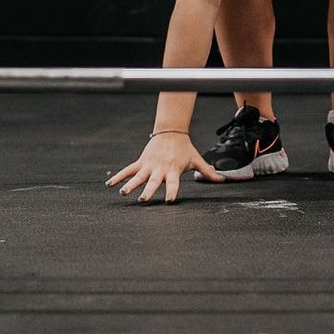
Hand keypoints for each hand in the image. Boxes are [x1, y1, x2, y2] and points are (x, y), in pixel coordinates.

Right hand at [105, 132, 223, 203]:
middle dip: (148, 191)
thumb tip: (223, 180)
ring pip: (138, 177)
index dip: (172, 192)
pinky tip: (110, 185)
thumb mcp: (196, 159)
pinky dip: (119, 177)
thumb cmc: (185, 148)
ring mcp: (149, 165)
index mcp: (173, 171)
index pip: (174, 184)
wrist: (171, 132)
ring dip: (130, 185)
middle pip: (153, 182)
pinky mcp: (141, 161)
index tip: (170, 201)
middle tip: (143, 200)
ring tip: (123, 193)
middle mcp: (160, 170)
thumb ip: (207, 171)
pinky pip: (128, 170)